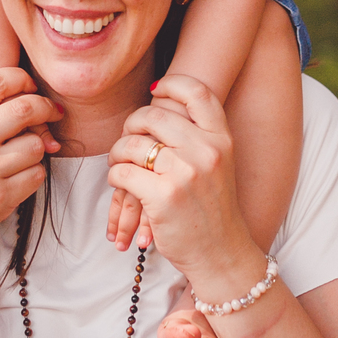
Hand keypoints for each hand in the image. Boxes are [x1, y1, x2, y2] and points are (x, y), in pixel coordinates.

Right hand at [0, 68, 59, 270]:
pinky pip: (37, 175)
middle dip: (45, 108)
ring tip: (22, 156)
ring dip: (37, 149)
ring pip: (36, 145)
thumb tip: (15, 95)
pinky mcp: (1, 200)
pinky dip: (33, 175)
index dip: (23, 79)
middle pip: (26, 108)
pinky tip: (18, 178)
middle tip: (50, 114)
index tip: (31, 89)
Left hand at [106, 73, 263, 299]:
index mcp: (222, 139)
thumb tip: (161, 101)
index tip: (155, 89)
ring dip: (118, 153)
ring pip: (132, 143)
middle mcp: (207, 151)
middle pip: (154, 114)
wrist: (222, 253)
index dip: (172, 83)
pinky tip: (122, 184)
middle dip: (132, 125)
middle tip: (128, 140)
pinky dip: (115, 176)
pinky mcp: (163, 196)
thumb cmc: (213, 209)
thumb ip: (198, 137)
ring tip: (120, 164)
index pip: (197, 93)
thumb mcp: (218, 165)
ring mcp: (185, 173)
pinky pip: (122, 172)